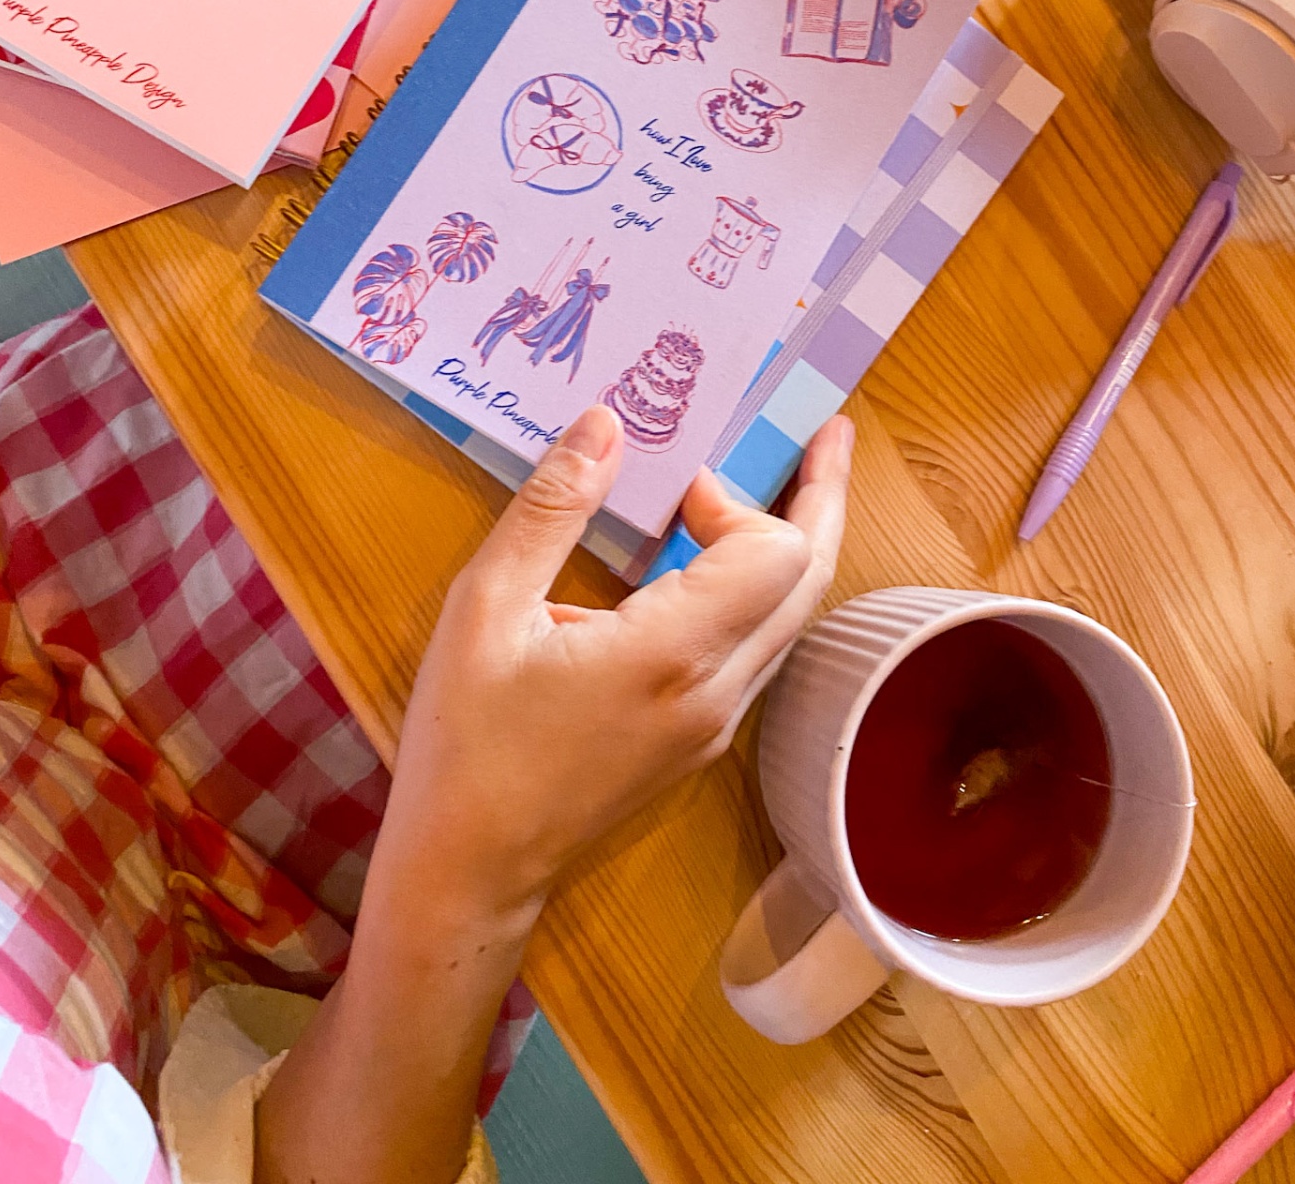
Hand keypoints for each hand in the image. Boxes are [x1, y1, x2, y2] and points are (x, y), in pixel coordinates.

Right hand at [256, 406, 851, 1183]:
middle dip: (821, 499)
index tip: (675, 483)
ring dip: (794, 544)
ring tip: (786, 479)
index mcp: (673, 656)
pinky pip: (759, 646)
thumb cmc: (468, 743)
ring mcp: (718, 723)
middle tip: (826, 432)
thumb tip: (606, 423)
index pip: (775, 555)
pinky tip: (720, 558)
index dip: (739, 498)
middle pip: (810, 580)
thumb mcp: (485, 609)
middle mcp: (719, 692)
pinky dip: (759, 587)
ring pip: (792, 618)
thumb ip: (552, 510)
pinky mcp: (702, 739)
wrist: (471, 872)